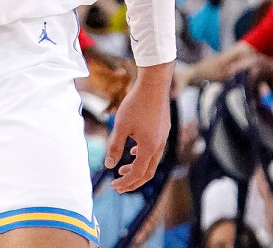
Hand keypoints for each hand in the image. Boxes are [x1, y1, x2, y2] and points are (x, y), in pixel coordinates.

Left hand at [105, 63, 171, 192]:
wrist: (154, 86)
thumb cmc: (135, 105)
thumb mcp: (121, 126)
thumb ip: (115, 146)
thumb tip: (109, 165)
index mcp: (149, 148)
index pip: (138, 173)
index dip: (126, 182)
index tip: (114, 186)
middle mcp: (159, 146)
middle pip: (147, 172)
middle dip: (133, 181)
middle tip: (119, 187)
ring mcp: (163, 138)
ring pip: (151, 161)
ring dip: (137, 168)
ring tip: (122, 170)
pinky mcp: (163, 130)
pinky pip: (154, 150)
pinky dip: (142, 155)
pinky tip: (133, 151)